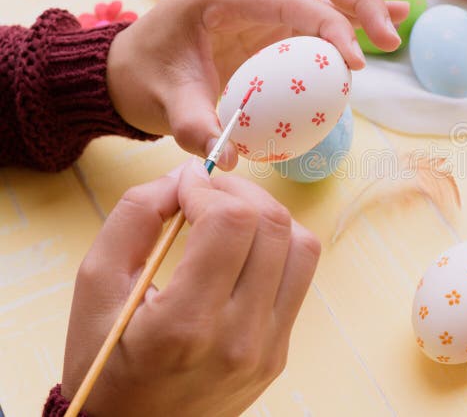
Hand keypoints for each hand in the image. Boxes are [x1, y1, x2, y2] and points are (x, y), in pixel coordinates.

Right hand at [61, 160, 319, 415]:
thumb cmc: (105, 360)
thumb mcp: (96, 285)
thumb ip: (135, 217)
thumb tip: (185, 175)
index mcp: (185, 324)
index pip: (230, 223)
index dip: (209, 189)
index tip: (186, 188)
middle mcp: (239, 337)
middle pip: (273, 226)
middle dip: (240, 193)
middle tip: (209, 194)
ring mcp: (268, 347)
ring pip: (301, 246)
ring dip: (267, 217)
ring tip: (231, 217)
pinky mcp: (281, 350)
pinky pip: (301, 278)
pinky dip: (279, 248)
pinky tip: (245, 250)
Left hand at [106, 0, 420, 169]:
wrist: (128, 71)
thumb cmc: (144, 82)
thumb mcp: (163, 107)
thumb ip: (195, 130)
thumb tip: (229, 161)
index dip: (331, 24)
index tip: (357, 64)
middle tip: (393, 33)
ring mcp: (261, 0)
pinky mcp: (271, 19)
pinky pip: (320, 5)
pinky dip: (355, 10)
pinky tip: (389, 17)